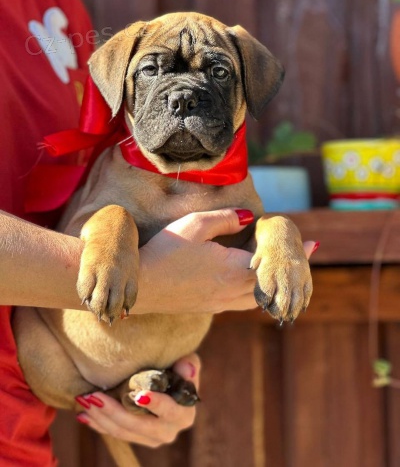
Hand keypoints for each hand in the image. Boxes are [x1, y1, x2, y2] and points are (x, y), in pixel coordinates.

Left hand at [76, 354, 200, 446]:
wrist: (172, 384)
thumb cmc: (179, 369)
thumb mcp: (187, 363)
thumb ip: (189, 365)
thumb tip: (187, 368)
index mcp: (184, 414)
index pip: (169, 411)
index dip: (155, 403)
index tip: (138, 395)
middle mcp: (168, 431)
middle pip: (138, 425)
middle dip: (114, 412)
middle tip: (94, 396)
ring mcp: (152, 438)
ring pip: (123, 431)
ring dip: (101, 417)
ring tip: (84, 400)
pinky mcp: (137, 438)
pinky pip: (115, 434)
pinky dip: (99, 424)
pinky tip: (84, 414)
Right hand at [134, 208, 317, 314]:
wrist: (140, 286)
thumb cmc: (165, 252)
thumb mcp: (195, 225)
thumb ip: (227, 219)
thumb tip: (250, 218)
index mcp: (233, 271)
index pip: (272, 264)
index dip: (292, 254)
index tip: (312, 245)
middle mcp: (232, 292)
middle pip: (270, 284)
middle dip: (287, 272)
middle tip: (301, 259)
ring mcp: (220, 304)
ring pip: (257, 298)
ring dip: (271, 284)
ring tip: (279, 272)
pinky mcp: (209, 308)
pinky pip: (241, 302)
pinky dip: (255, 292)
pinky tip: (251, 282)